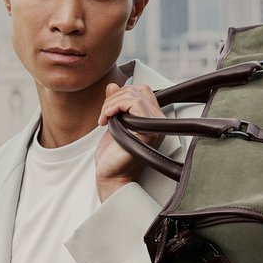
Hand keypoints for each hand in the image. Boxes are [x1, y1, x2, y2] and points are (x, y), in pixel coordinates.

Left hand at [95, 82, 164, 200]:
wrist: (111, 177)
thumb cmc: (112, 156)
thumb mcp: (113, 123)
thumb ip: (115, 104)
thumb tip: (112, 85)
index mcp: (153, 120)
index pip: (144, 91)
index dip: (123, 93)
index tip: (108, 109)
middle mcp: (158, 123)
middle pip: (139, 90)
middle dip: (115, 97)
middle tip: (104, 114)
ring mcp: (155, 127)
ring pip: (135, 95)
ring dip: (112, 102)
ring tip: (104, 117)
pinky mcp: (147, 132)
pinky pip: (134, 104)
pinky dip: (114, 106)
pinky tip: (106, 118)